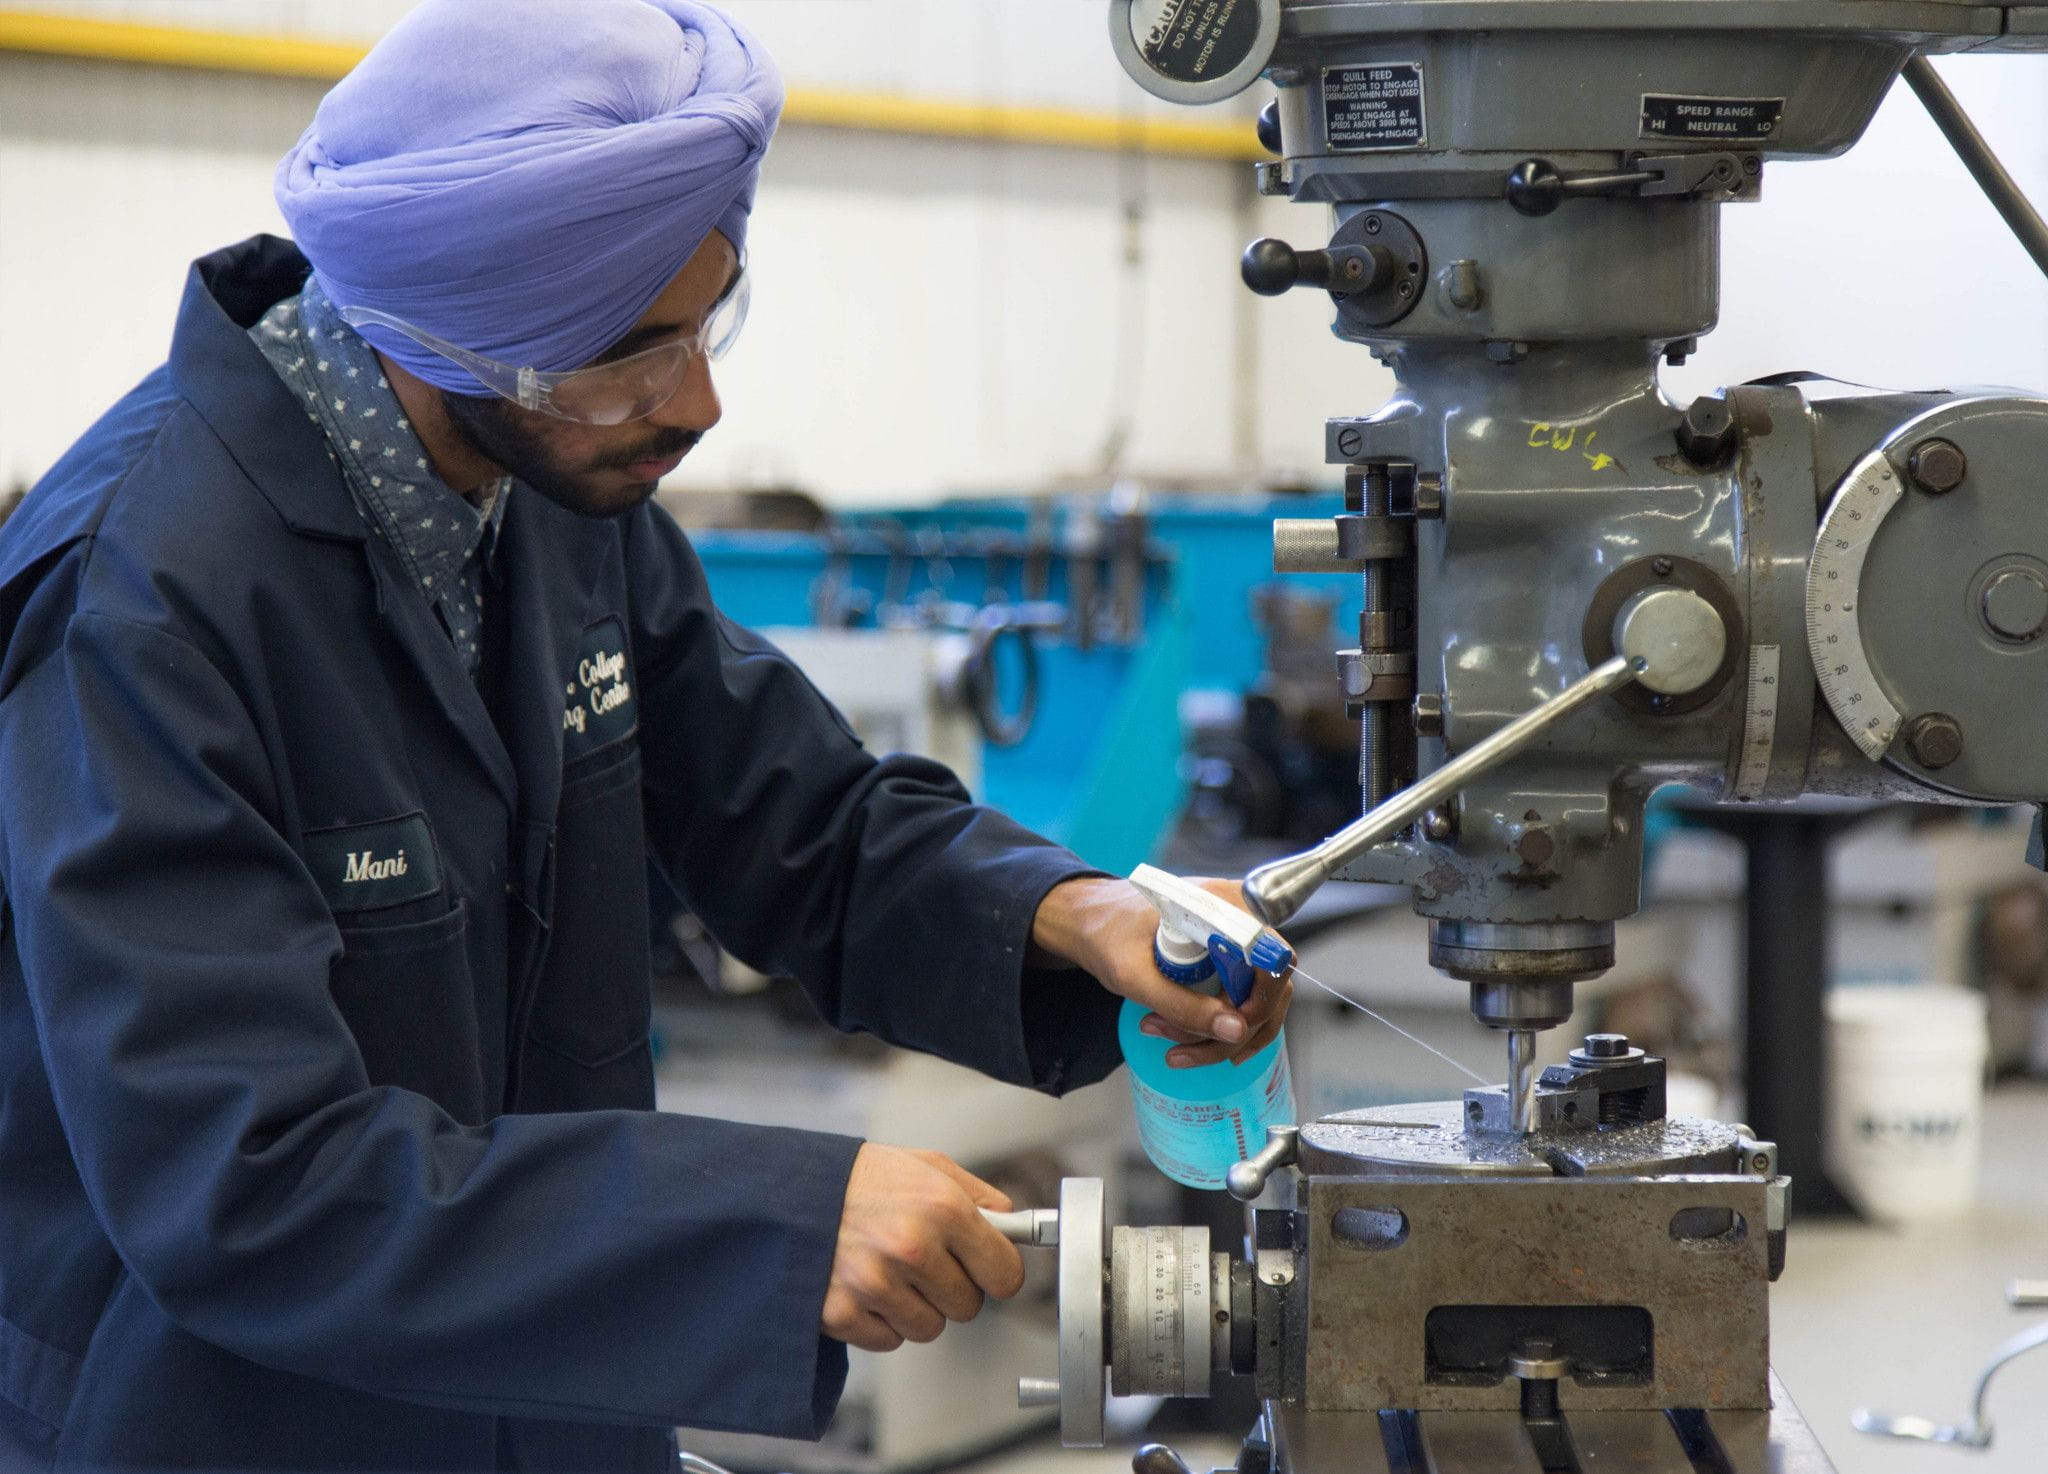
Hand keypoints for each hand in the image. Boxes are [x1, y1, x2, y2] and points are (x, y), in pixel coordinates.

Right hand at [821, 1144, 1024, 1352]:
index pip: (1005, 1275)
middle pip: (968, 1308)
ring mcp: (875, 1283)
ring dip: (916, 1307)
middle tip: (925, 1263)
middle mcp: (911, 1247)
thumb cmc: (862, 1177)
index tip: (988, 1271)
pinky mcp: (842, 1313)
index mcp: (942, 1206)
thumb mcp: (927, 1166)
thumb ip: (979, 1196)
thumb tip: (1015, 1228)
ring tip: (890, 1270)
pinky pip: (890, 1341)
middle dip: (953, 1289)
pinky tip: (865, 1286)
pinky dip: (881, 1321)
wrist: (787, 1189)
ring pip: (930, 1328)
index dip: (998, 1274)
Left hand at [1031, 875, 1292, 1068]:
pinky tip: (1184, 1043)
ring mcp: (1235, 940)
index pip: (1275, 956)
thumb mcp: (1134, 976)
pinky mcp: (1225, 959)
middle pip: (1269, 987)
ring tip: (1171, 1045)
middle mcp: (1239, 918)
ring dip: (1219, 1036)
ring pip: (1255, 1001)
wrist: (1087, 921)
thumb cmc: (1105, 934)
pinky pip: (1240, 1000)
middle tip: (1181, 1048)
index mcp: (1224, 906)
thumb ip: (1182, 1005)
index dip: (1263, 999)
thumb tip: (1236, 1031)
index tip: (1230, 1027)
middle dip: (1231, 1030)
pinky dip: (1217, 1028)